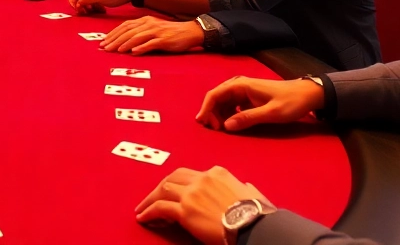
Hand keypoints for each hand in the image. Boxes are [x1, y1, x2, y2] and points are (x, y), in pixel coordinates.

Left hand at [102, 17, 201, 53]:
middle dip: (115, 40)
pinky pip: (151, 44)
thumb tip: (126, 43)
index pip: (125, 26)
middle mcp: (149, 24)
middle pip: (128, 31)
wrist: (190, 32)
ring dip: (124, 44)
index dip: (113, 33)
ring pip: (137, 37)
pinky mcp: (164, 40)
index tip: (104, 41)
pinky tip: (133, 52)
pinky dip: (141, 48)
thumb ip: (140, 33)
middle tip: (104, 48)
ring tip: (115, 51)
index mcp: (145, 20)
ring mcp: (157, 31)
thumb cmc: (170, 32)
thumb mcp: (153, 29)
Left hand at [135, 166, 272, 244]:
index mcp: (217, 173)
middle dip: (161, 187)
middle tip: (151, 197)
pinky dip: (149, 212)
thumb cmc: (257, 214)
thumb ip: (244, 189)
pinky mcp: (185, 210)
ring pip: (163, 189)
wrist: (254, 225)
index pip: (192, 174)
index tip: (175, 192)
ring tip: (142, 209)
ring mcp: (192, 193)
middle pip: (173, 177)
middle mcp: (202, 178)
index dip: (180, 183)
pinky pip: (160, 208)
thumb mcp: (253, 194)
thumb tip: (246, 188)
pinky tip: (144, 218)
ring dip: (150, 199)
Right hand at [195, 76, 325, 131]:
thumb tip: (225, 126)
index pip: (215, 94)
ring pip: (223, 101)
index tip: (203, 123)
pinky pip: (231, 104)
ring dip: (219, 114)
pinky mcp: (249, 97)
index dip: (206, 109)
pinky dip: (227, 114)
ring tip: (221, 129)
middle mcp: (239, 85)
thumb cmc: (291, 102)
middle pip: (217, 97)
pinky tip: (231, 124)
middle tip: (214, 130)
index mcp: (241, 85)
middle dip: (211, 113)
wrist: (308, 94)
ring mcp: (244, 90)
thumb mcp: (271, 113)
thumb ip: (248, 118)